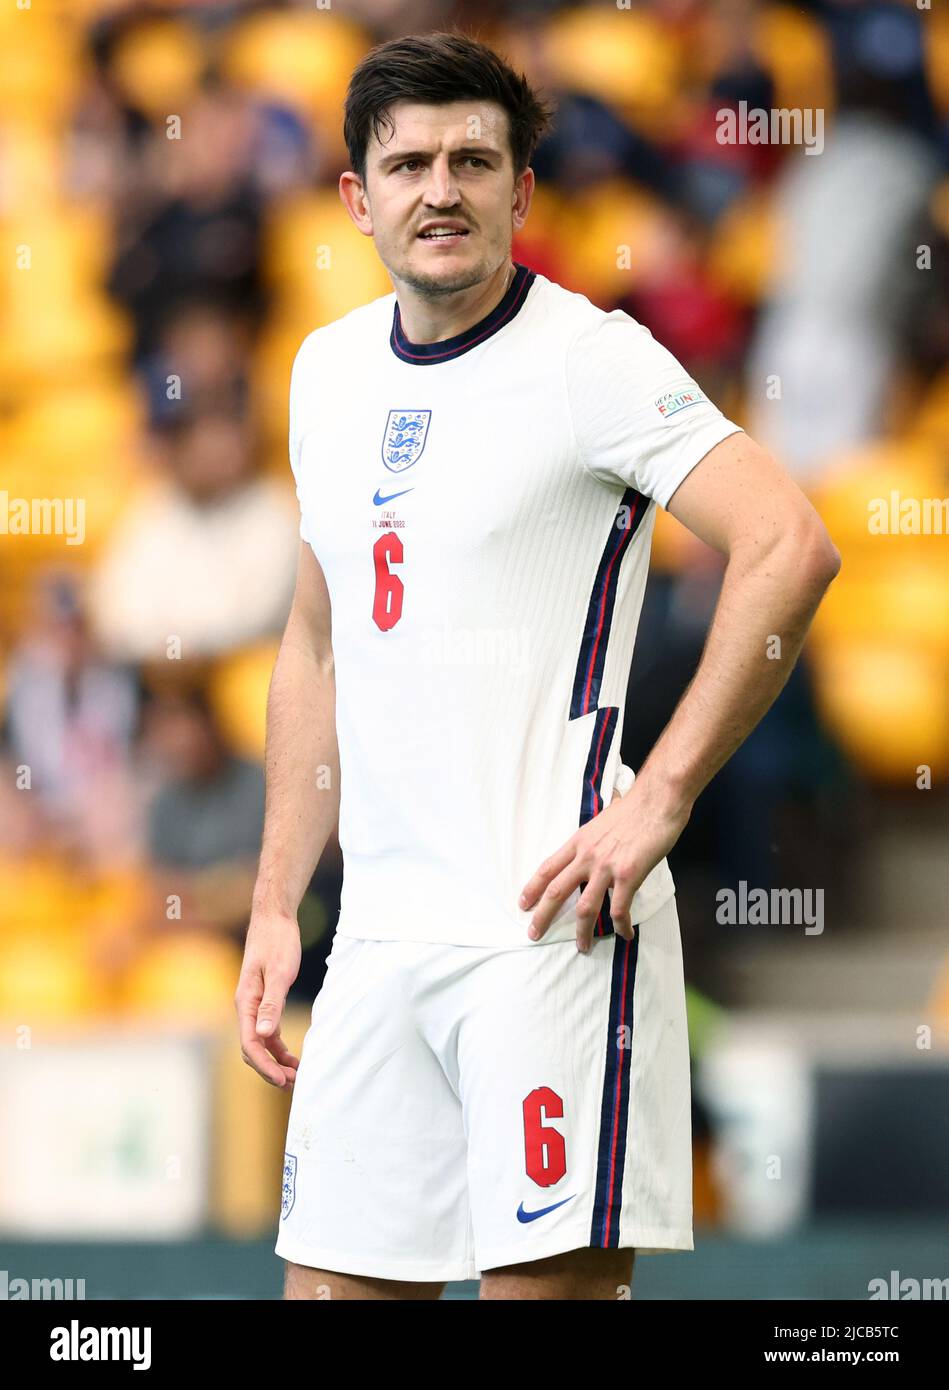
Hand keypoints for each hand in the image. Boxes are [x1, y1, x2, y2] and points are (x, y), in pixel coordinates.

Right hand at [235, 909, 302, 1086]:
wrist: (274, 918)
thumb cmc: (277, 941)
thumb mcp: (279, 972)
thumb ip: (272, 1004)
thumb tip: (264, 1035)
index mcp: (246, 1002)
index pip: (250, 1043)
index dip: (265, 1065)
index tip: (282, 1079)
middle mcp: (246, 1007)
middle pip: (253, 1048)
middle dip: (270, 1069)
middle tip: (293, 1084)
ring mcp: (255, 1005)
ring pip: (261, 1043)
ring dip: (276, 1061)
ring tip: (296, 1076)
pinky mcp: (265, 1000)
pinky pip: (268, 1032)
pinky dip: (278, 1046)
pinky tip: (292, 1056)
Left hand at [518, 781, 690, 951]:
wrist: (657, 800)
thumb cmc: (634, 808)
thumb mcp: (601, 822)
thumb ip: (592, 841)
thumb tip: (590, 850)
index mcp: (579, 842)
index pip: (547, 868)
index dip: (532, 888)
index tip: (522, 904)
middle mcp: (587, 856)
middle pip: (557, 891)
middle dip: (543, 916)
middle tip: (534, 933)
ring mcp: (606, 867)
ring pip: (586, 907)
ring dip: (582, 931)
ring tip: (582, 947)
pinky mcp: (628, 875)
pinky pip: (619, 909)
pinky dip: (621, 925)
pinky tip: (625, 934)